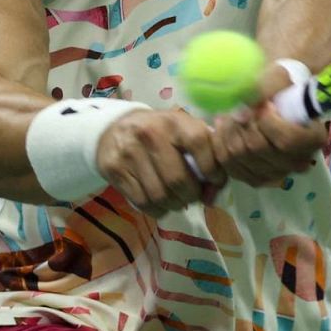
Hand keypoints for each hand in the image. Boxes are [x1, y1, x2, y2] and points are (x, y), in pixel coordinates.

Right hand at [95, 108, 225, 214]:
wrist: (114, 128)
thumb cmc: (159, 132)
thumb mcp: (183, 131)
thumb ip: (206, 155)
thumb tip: (212, 195)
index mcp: (173, 121)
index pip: (199, 143)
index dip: (212, 168)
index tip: (215, 180)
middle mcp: (150, 134)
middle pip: (178, 179)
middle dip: (192, 195)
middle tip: (193, 195)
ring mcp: (129, 152)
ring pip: (160, 196)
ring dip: (175, 205)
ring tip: (177, 200)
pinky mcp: (115, 169)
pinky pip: (143, 203)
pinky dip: (158, 210)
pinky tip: (161, 203)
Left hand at [212, 63, 326, 186]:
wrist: (274, 95)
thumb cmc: (280, 84)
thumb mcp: (278, 76)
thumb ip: (265, 88)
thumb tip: (243, 111)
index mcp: (314, 138)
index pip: (286, 139)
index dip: (267, 121)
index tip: (264, 103)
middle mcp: (299, 162)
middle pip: (257, 147)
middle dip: (241, 121)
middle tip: (239, 105)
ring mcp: (277, 173)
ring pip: (239, 155)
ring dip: (228, 130)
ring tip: (229, 113)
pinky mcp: (256, 177)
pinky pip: (228, 164)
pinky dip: (220, 143)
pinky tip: (222, 127)